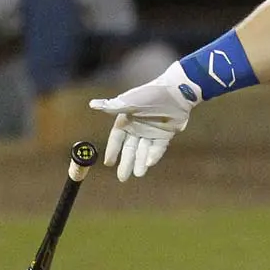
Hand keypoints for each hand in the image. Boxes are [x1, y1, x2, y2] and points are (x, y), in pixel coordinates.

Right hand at [89, 61, 198, 180]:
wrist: (177, 91)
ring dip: (140, 162)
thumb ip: (113, 107)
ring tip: (138, 174)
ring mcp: (152, 132)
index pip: (117, 138)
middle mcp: (138, 128)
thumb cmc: (151, 94)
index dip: (113, 150)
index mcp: (127, 120)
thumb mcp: (130, 101)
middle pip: (130, 149)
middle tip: (122, 178)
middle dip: (126, 163)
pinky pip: (158, 148)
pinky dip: (154, 155)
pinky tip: (149, 164)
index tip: (108, 163)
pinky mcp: (166, 135)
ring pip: (144, 151)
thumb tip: (92, 104)